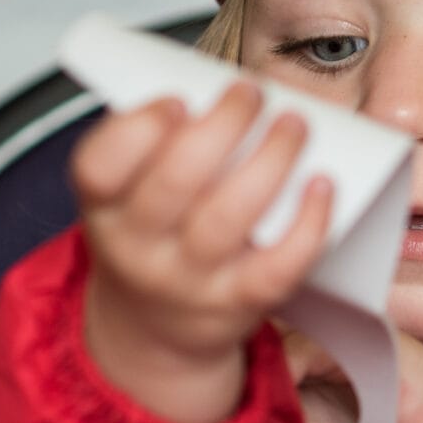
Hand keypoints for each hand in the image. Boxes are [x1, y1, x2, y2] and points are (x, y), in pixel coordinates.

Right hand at [74, 82, 332, 422]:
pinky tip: (323, 185)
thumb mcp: (130, 196)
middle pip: (174, 182)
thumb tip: (232, 100)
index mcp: (104, 206)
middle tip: (251, 93)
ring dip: (269, 161)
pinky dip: (307, 224)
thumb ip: (163, 149)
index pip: (99, 167)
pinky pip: (278, 266)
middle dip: (221, 127)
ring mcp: (189, 280)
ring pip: (228, 217)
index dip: (137, 128)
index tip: (179, 99)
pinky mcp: (238, 303)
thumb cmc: (156, 235)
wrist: (155, 329)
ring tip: (294, 124)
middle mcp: (137, 247)